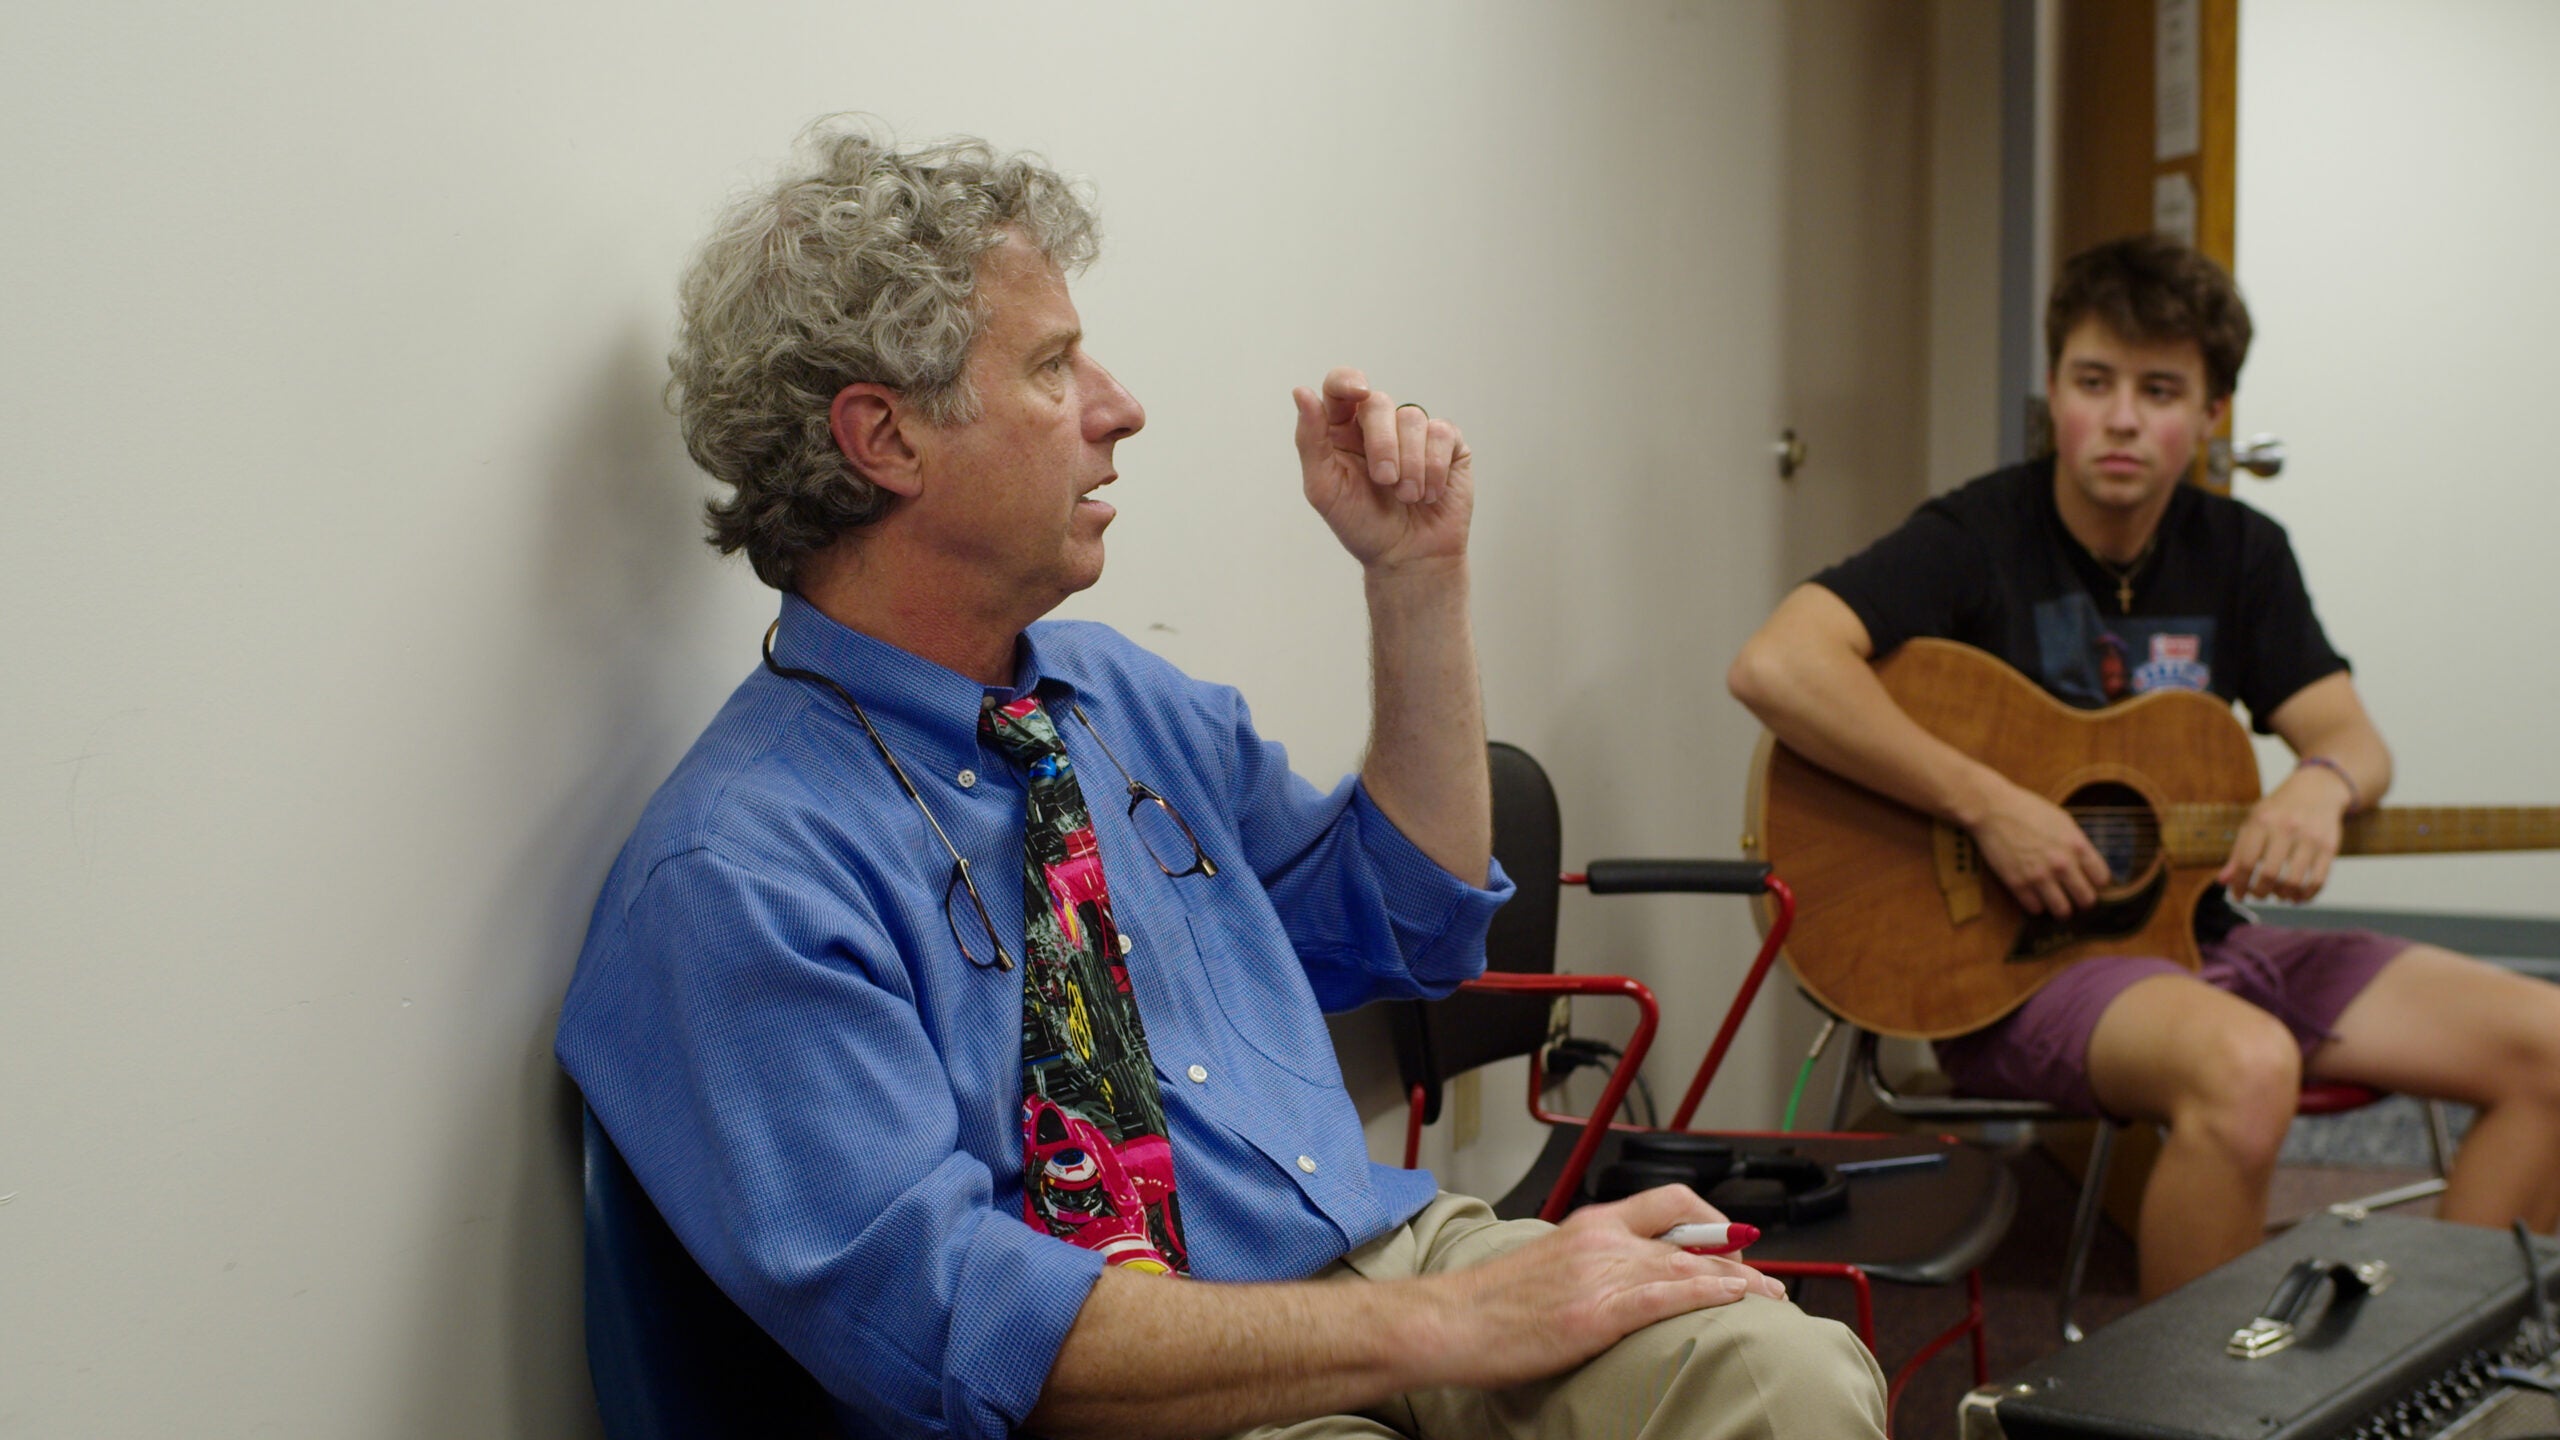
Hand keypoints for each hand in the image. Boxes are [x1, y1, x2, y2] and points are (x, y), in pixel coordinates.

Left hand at [1292, 368, 1472, 572]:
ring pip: (1412, 418)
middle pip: (1378, 403)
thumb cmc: (1362, 525)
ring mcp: (1414, 433)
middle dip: (1382, 444)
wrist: (1408, 558)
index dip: (1348, 381)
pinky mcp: (1447, 444)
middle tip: (1385, 481)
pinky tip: (1429, 493)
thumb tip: (1301, 392)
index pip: (1339, 386)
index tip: (1359, 393)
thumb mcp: (1324, 488)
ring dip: (1410, 464)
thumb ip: (1310, 440)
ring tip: (1407, 497)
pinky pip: (1442, 432)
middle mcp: (1377, 426)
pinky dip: (1434, 467)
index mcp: (1341, 430)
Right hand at [1421, 1186, 1783, 1391]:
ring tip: (1769, 1299)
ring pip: (1689, 1269)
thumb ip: (1589, 1263)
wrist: (1449, 1320)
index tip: (1734, 1239)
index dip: (1711, 1218)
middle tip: (1767, 1280)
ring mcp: (1601, 1275)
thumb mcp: (1547, 1265)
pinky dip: (1707, 1296)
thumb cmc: (1487, 1303)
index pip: (1667, 1202)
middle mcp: (1602, 1241)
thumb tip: (1618, 1279)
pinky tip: (1733, 1301)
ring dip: (1739, 1283)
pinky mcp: (1597, 1313)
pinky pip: (1667, 1298)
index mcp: (1590, 1224)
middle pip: (1690, 1240)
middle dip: (1738, 1260)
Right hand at [1970, 780, 2111, 916]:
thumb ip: (2077, 844)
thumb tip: (2087, 865)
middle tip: (2073, 896)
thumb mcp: (2062, 821)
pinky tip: (2033, 895)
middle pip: (2086, 900)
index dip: (2096, 883)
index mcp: (2077, 845)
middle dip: (2082, 900)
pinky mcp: (2017, 884)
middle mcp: (2062, 864)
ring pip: (2062, 911)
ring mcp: (2039, 876)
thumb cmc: (2027, 809)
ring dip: (2060, 908)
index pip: (2102, 880)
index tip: (2088, 881)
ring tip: (2055, 902)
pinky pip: (2035, 909)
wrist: (1991, 809)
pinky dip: (2036, 905)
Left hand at [2218, 769, 2346, 902]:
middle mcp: (2286, 829)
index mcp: (2262, 821)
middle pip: (2269, 874)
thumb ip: (2238, 852)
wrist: (2317, 789)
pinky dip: (2306, 895)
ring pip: (2294, 881)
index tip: (2238, 895)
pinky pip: (2318, 880)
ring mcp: (2310, 838)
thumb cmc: (2279, 810)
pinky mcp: (2329, 847)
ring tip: (2278, 894)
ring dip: (2283, 896)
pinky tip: (2298, 896)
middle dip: (2260, 892)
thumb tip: (2223, 881)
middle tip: (2259, 894)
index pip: (2246, 862)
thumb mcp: (2253, 821)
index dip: (2240, 884)